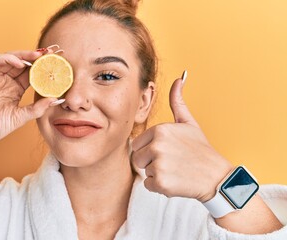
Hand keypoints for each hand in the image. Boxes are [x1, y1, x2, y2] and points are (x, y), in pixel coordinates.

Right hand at [0, 50, 57, 147]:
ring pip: (11, 58)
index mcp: (16, 88)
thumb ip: (38, 108)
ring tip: (39, 56)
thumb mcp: (21, 117)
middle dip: (39, 56)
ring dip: (25, 55)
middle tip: (54, 51)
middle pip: (24, 62)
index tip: (59, 60)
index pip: (33, 72)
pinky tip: (21, 63)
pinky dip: (9, 59)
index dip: (44, 66)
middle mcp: (7, 80)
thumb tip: (57, 99)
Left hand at [132, 73, 232, 201]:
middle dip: (150, 162)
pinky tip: (176, 180)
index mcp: (160, 130)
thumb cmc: (201, 150)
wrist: (217, 177)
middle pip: (137, 158)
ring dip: (156, 174)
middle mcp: (158, 145)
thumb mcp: (189, 123)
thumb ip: (178, 102)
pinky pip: (149, 185)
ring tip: (175, 170)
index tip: (169, 150)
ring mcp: (159, 164)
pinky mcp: (161, 182)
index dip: (150, 149)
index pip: (137, 143)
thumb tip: (179, 78)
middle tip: (172, 161)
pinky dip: (160, 187)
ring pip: (143, 171)